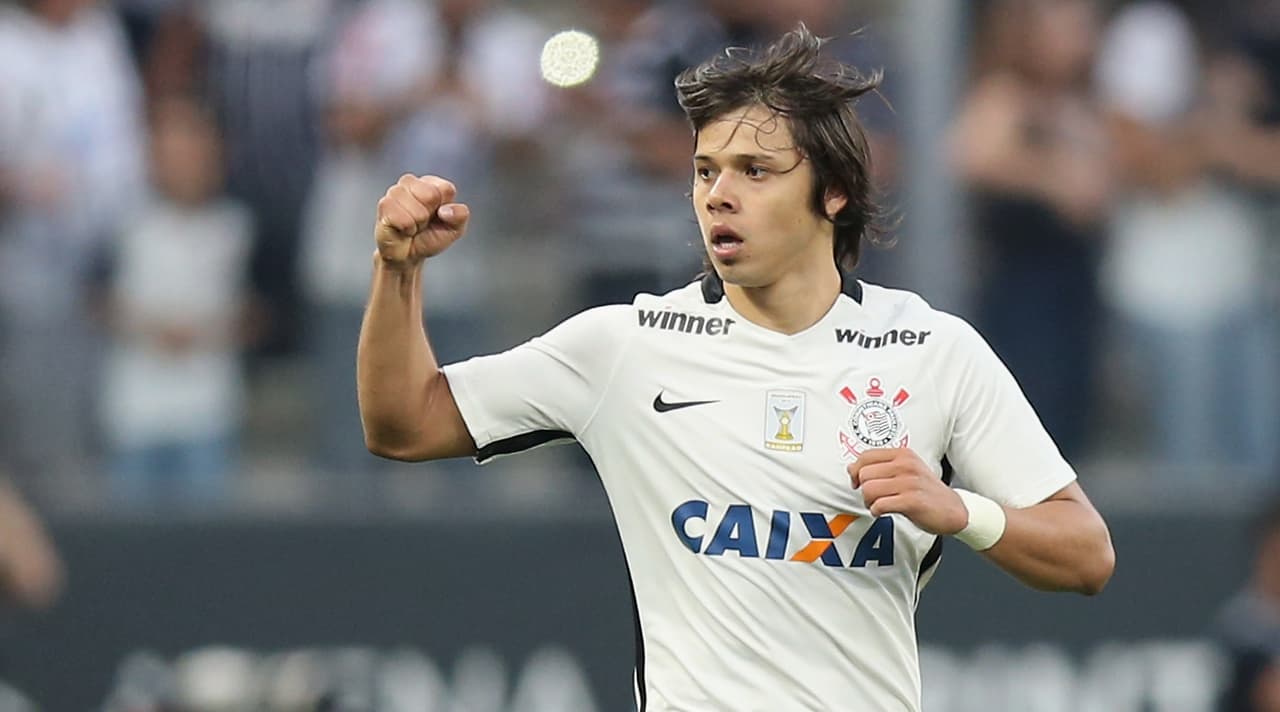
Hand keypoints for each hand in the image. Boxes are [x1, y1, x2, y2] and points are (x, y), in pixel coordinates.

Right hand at [374, 174, 470, 269]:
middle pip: (431, 195)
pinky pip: (404, 220)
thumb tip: (445, 210)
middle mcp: (411, 183)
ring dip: (417, 224)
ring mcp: (395, 192)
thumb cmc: (429, 238)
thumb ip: (460, 215)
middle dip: (429, 216)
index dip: (444, 209)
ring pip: (418, 210)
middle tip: (422, 223)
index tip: (437, 217)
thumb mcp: (454, 229)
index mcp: (430, 183)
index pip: (446, 189)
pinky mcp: (384, 205)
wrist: (408, 255)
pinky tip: (402, 229)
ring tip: (412, 226)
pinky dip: (406, 230)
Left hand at [847, 448, 967, 535]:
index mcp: (903, 454)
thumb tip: (851, 468)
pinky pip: (879, 505)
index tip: (858, 482)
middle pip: (864, 474)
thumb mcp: (906, 470)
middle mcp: (905, 465)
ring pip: (869, 489)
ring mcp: (909, 482)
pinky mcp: (912, 501)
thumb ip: (881, 466)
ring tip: (877, 505)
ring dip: (868, 502)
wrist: (954, 510)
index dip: (856, 471)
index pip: (865, 456)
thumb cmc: (926, 491)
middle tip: (872, 498)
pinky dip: (876, 511)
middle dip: (862, 489)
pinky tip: (883, 512)